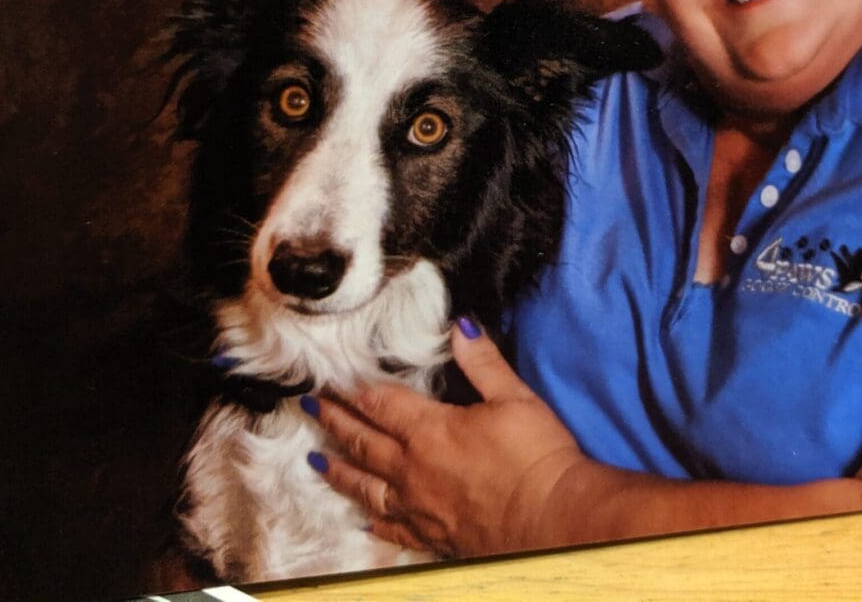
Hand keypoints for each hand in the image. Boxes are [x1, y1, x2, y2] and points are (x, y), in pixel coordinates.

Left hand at [305, 319, 588, 556]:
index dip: (352, 388)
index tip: (329, 378)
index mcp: (430, 431)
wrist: (552, 522)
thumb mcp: (515, 398)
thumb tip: (460, 325)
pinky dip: (373, 523)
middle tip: (309, 408)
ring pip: (366, 488)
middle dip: (334, 422)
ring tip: (316, 461)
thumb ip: (483, 362)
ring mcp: (419, 507)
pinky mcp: (433, 536)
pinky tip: (364, 521)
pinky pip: (392, 530)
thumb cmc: (536, 457)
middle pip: (362, 442)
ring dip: (339, 471)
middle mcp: (413, 470)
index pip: (379, 403)